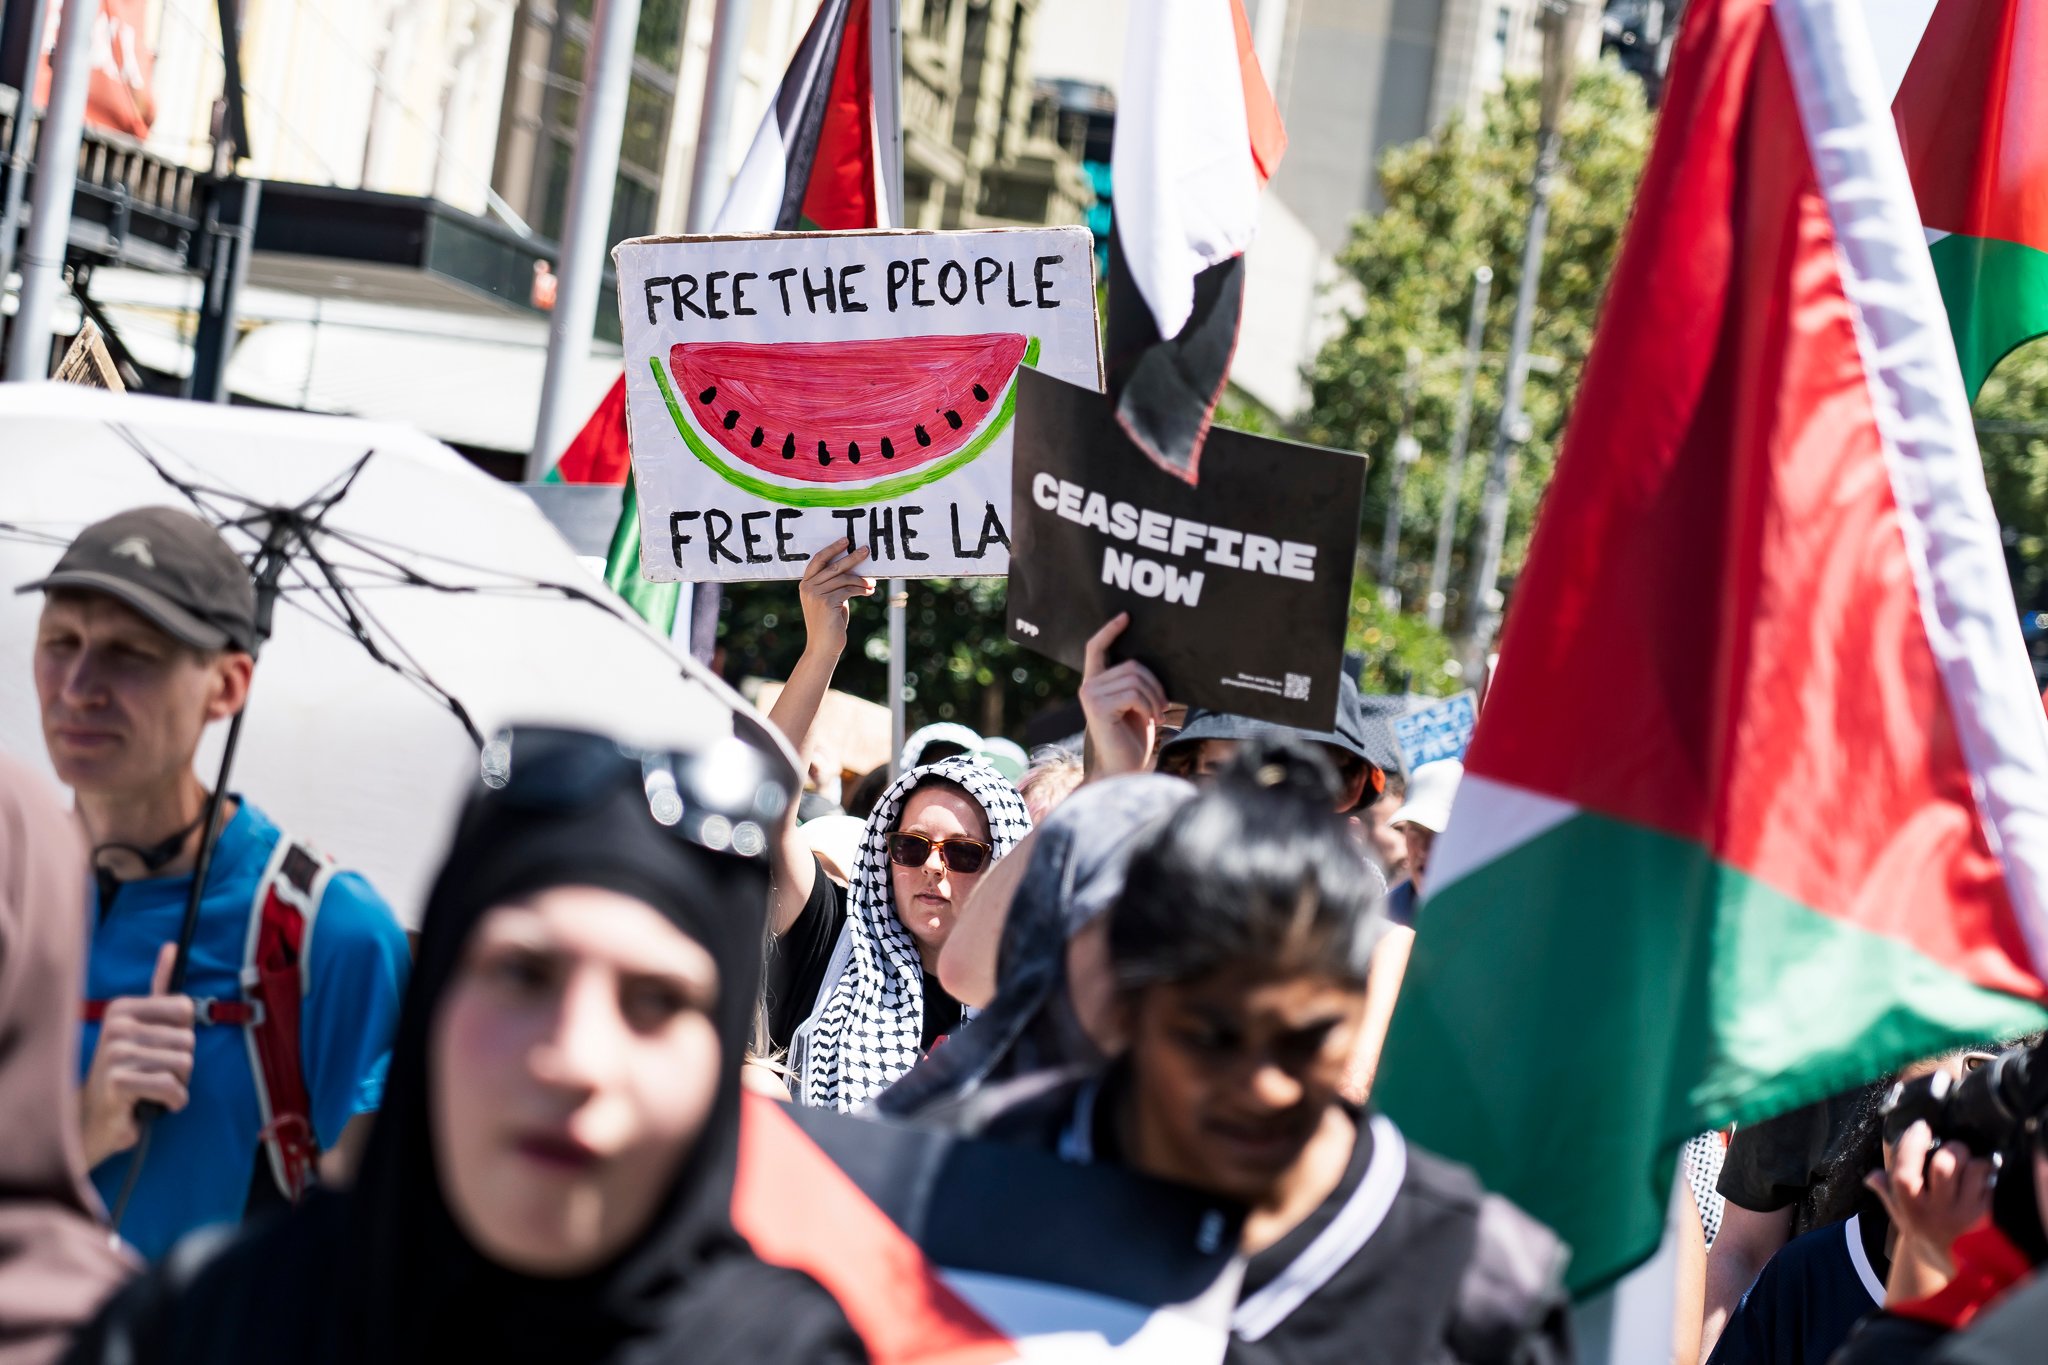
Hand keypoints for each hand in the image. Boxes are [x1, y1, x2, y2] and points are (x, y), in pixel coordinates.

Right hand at [78, 943, 194, 1166]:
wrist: (95, 1117)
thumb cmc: (127, 1070)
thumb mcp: (143, 1025)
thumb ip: (159, 989)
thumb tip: (172, 946)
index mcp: (123, 1008)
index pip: (185, 1008)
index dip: (183, 1033)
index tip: (160, 1045)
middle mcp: (116, 1026)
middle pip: (188, 1039)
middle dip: (182, 1063)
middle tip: (154, 1072)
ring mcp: (115, 1053)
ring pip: (184, 1063)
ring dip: (178, 1083)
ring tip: (152, 1087)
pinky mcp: (118, 1081)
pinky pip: (172, 1087)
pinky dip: (173, 1101)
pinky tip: (156, 1103)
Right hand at [797, 539, 874, 658]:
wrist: (823, 646)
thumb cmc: (829, 623)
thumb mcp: (829, 600)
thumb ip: (834, 585)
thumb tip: (854, 570)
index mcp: (805, 584)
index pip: (818, 560)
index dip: (832, 549)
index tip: (846, 541)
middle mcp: (808, 587)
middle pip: (833, 566)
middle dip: (852, 557)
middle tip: (866, 550)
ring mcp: (816, 595)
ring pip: (843, 578)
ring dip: (861, 579)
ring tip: (872, 582)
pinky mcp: (827, 603)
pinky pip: (848, 590)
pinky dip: (861, 589)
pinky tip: (869, 591)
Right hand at [1080, 613, 1165, 779]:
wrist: (1124, 770)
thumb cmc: (1133, 739)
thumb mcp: (1135, 705)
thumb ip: (1134, 683)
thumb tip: (1150, 662)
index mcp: (1096, 683)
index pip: (1096, 648)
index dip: (1110, 630)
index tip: (1126, 617)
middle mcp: (1089, 686)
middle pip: (1132, 665)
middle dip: (1155, 684)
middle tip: (1162, 707)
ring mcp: (1091, 695)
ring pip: (1136, 678)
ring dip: (1155, 698)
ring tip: (1156, 716)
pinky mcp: (1098, 707)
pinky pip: (1134, 693)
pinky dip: (1149, 706)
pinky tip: (1150, 721)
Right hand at [1867, 1120, 1994, 1280]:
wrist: (1955, 1268)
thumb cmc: (1925, 1233)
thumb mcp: (1899, 1216)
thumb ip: (1886, 1193)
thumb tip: (1872, 1175)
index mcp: (1911, 1207)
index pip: (1905, 1173)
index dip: (1911, 1144)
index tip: (1920, 1126)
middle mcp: (1937, 1211)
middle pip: (1945, 1165)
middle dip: (1950, 1147)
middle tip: (1951, 1146)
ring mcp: (1965, 1213)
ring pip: (1973, 1169)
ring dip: (1972, 1159)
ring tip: (1968, 1162)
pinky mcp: (1988, 1215)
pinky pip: (1990, 1182)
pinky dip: (1987, 1174)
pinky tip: (1981, 1176)